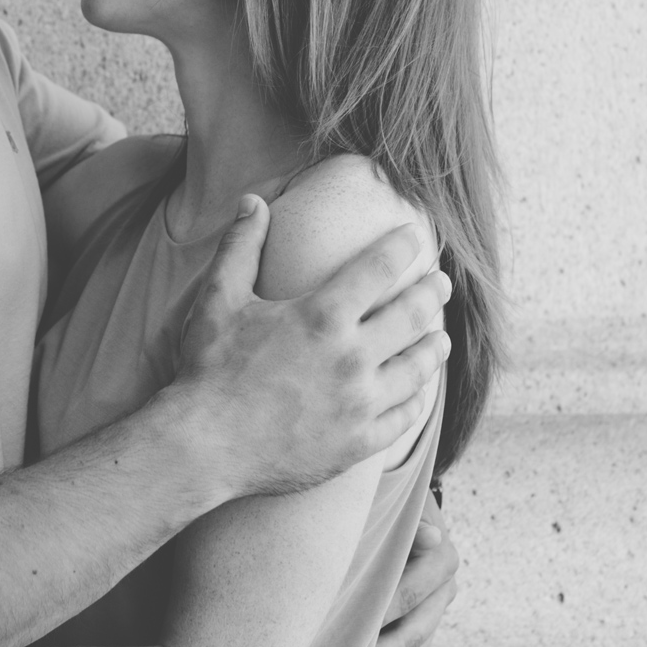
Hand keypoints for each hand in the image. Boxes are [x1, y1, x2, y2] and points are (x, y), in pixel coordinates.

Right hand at [170, 197, 451, 497]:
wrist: (205, 446)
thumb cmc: (209, 368)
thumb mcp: (220, 298)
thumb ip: (241, 245)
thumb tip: (254, 200)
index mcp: (322, 316)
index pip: (380, 268)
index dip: (402, 247)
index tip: (414, 237)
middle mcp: (351, 357)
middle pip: (412, 316)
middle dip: (432, 294)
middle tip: (441, 284)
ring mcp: (359, 404)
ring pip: (417, 369)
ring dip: (434, 348)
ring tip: (441, 338)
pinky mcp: (359, 442)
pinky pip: (403, 417)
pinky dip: (416, 401)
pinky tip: (418, 392)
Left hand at [366, 500, 458, 646]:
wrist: (401, 509)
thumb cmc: (387, 503)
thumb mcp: (392, 504)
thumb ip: (402, 522)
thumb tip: (432, 537)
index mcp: (441, 558)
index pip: (408, 594)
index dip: (376, 613)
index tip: (342, 624)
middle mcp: (445, 589)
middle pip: (412, 634)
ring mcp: (436, 612)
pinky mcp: (425, 628)